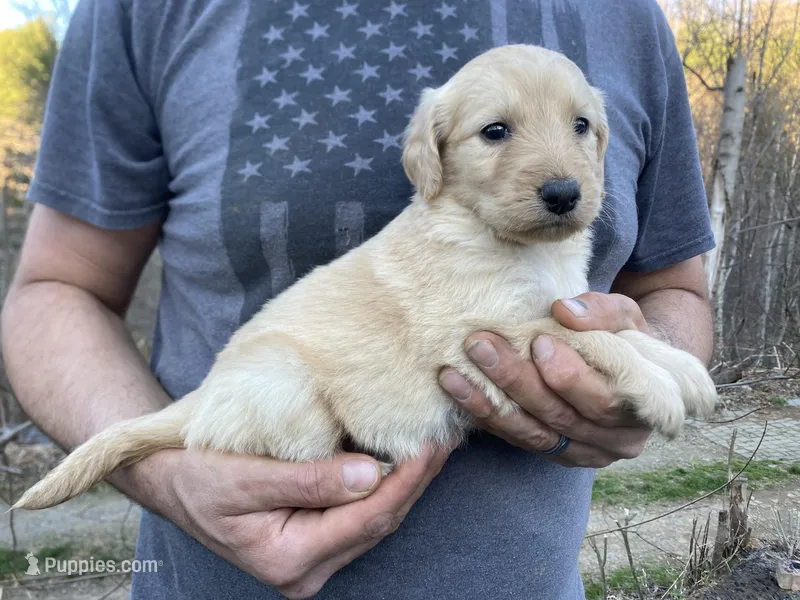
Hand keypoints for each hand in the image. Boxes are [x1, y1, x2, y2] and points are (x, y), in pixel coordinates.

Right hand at [133, 446, 449, 598]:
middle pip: (378, 522)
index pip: (367, 518)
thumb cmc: (199, 477)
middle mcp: (307, 569)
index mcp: (290, 559)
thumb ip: (309, 479)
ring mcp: (313, 559)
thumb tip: (371, 474)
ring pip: (374, 520)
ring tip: (432, 446)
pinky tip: (400, 460)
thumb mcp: (246, 477)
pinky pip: (359, 515)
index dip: (405, 481)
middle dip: (414, 481)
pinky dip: (383, 486)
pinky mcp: (314, 542)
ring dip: (405, 483)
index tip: (430, 445)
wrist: (170, 482)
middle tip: (444, 439)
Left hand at [439, 292, 651, 467]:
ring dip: (488, 403)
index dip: (570, 375)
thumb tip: (565, 311)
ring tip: (453, 374)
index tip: (538, 342)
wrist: (627, 367)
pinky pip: (514, 438)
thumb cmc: (624, 338)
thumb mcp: (626, 317)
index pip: (602, 399)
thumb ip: (602, 312)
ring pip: (531, 433)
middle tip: (480, 346)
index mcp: (642, 409)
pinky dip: (485, 415)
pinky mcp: (551, 452)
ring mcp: (581, 452)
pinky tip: (458, 392)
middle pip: (560, 417)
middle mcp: (614, 441)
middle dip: (517, 381)